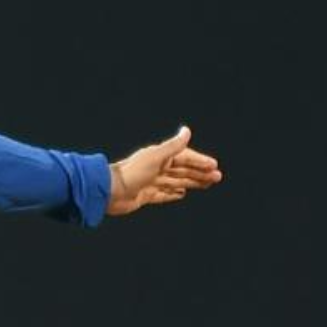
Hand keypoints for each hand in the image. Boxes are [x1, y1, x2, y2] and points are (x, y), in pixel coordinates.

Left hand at [107, 126, 222, 216]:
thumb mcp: (156, 157)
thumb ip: (173, 146)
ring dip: (192, 182)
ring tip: (207, 184)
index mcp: (159, 158)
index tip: (214, 166)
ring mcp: (150, 182)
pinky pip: (163, 194)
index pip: (184, 158)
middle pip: (182, 170)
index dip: (200, 161)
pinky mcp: (145, 195)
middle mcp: (155, 169)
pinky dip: (173, 193)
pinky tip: (182, 193)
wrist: (109, 191)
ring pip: (176, 181)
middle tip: (217, 177)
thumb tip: (187, 130)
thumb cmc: (131, 172)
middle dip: (200, 173)